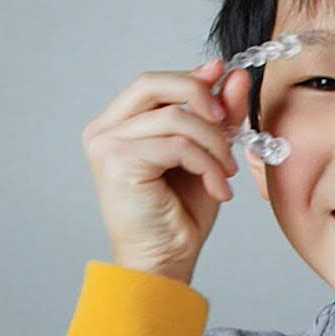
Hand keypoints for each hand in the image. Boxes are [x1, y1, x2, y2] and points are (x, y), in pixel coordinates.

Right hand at [80, 58, 252, 282]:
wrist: (164, 262)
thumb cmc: (180, 214)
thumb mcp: (205, 153)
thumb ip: (214, 114)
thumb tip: (230, 73)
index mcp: (118, 124)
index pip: (154, 84)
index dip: (191, 78)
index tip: (225, 77)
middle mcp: (104, 130)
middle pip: (153, 83)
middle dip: (198, 94)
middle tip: (228, 120)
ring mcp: (106, 144)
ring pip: (176, 118)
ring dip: (214, 144)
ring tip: (226, 173)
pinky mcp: (118, 162)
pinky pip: (178, 145)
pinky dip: (207, 164)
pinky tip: (218, 189)